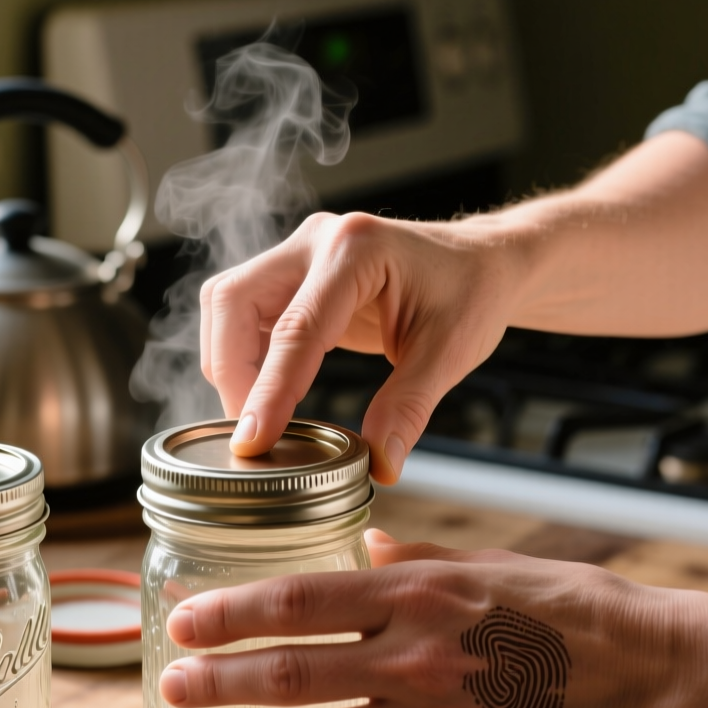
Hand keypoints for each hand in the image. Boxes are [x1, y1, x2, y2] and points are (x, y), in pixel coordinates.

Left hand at [156, 529, 670, 707]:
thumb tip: (363, 554)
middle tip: (173, 680)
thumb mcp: (485, 561)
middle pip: (291, 673)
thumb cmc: (566, 606)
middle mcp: (414, 657)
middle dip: (220, 678)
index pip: (298, 602)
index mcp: (417, 595)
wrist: (642, 671)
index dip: (230, 613)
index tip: (185, 618)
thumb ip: (413, 563)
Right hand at [200, 212, 528, 482]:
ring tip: (258, 417)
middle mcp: (317, 241)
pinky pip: (244, 314)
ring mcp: (299, 254)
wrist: (480, 263)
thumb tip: (379, 466)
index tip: (251, 442)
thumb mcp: (450, 353)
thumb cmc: (471, 294)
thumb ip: (408, 407)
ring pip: (227, 306)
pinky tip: (267, 394)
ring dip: (231, 364)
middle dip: (233, 373)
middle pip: (234, 302)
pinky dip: (244, 357)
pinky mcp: (292, 275)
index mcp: (357, 250)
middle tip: (252, 435)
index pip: (295, 328)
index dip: (268, 390)